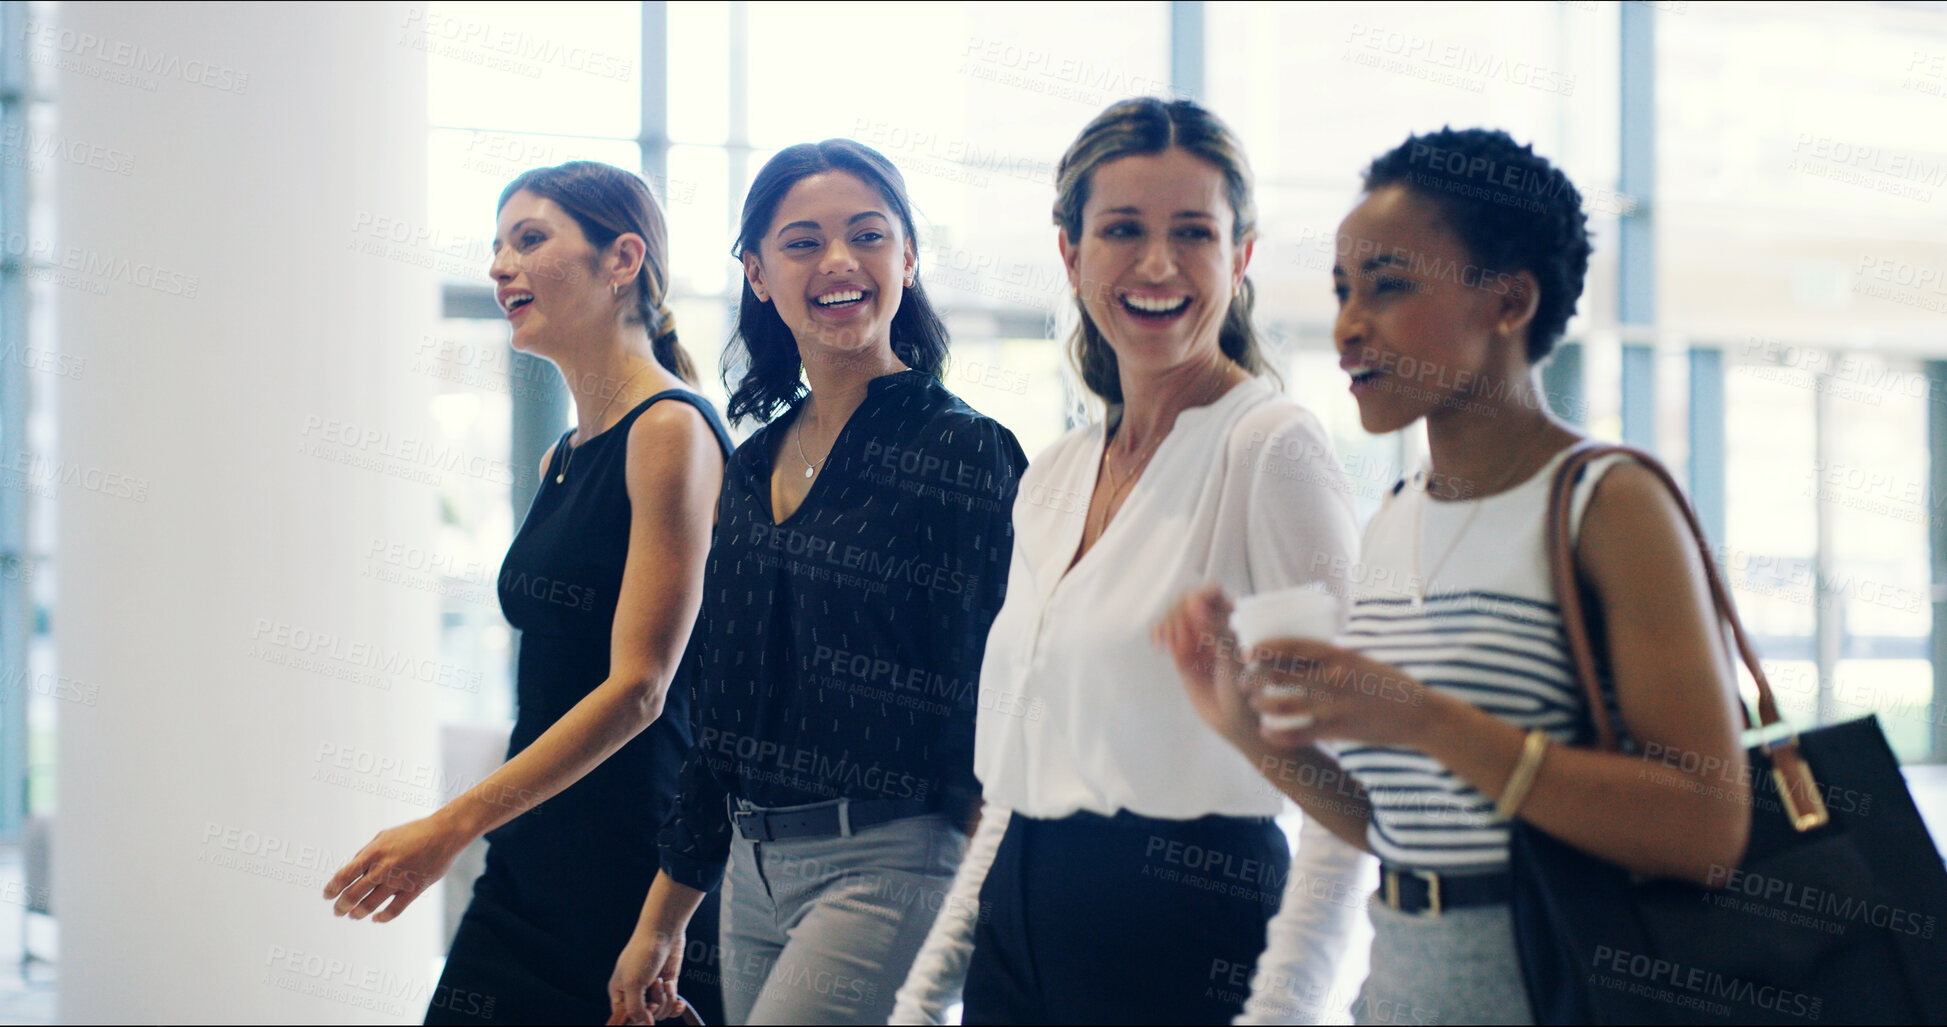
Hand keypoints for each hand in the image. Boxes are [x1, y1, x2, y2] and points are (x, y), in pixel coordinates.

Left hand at [322, 815, 469, 922]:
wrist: (444, 833)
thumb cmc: (413, 832)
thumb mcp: (384, 836)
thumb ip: (366, 853)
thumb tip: (352, 872)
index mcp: (373, 852)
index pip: (344, 875)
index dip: (332, 888)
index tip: (327, 895)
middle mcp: (383, 868)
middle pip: (353, 894)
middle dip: (341, 906)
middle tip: (337, 911)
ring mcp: (398, 880)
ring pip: (370, 905)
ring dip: (357, 913)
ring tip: (353, 915)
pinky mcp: (414, 889)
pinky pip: (393, 910)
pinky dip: (382, 917)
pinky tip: (376, 918)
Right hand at [608, 924, 685, 1024]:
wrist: (663, 932)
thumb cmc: (642, 953)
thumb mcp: (633, 983)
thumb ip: (636, 1008)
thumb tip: (645, 1025)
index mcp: (619, 993)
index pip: (624, 1018)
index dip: (637, 1020)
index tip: (648, 1009)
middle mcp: (635, 993)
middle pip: (646, 1017)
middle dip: (655, 1006)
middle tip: (656, 986)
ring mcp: (652, 989)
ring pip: (661, 1012)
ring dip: (666, 1000)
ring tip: (665, 982)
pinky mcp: (667, 984)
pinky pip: (671, 1005)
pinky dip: (676, 1005)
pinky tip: (680, 1002)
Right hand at [1153, 585, 1257, 751]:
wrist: (1234, 720)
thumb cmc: (1245, 689)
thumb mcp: (1232, 657)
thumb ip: (1214, 629)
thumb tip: (1194, 603)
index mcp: (1232, 620)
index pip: (1212, 592)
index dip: (1198, 596)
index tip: (1191, 610)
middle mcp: (1213, 624)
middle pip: (1187, 601)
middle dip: (1180, 615)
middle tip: (1181, 639)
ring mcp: (1196, 638)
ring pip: (1174, 615)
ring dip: (1169, 625)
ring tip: (1172, 647)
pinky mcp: (1181, 652)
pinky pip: (1165, 632)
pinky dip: (1159, 632)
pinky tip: (1158, 643)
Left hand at [1243, 637, 1434, 748]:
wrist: (1419, 714)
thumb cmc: (1388, 683)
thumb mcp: (1359, 660)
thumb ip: (1331, 657)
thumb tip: (1299, 653)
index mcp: (1339, 655)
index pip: (1292, 646)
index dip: (1264, 648)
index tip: (1246, 652)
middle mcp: (1333, 678)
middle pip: (1279, 675)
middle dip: (1254, 678)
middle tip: (1243, 680)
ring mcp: (1334, 705)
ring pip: (1283, 704)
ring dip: (1261, 704)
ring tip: (1253, 703)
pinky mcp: (1338, 730)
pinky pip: (1299, 733)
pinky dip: (1278, 733)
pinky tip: (1266, 731)